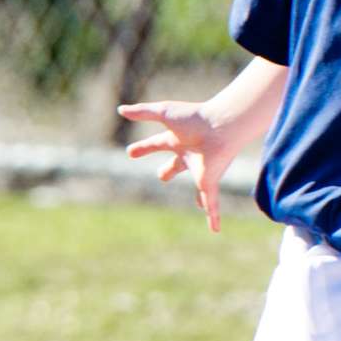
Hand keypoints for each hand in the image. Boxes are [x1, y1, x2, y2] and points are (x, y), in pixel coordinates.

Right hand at [118, 100, 240, 232]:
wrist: (221, 126)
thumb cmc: (194, 118)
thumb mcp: (163, 113)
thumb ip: (142, 112)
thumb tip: (120, 110)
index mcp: (177, 139)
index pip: (155, 144)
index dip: (143, 148)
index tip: (131, 153)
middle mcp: (190, 155)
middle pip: (176, 165)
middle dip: (168, 170)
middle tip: (162, 176)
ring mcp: (201, 170)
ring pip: (199, 188)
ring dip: (200, 196)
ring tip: (200, 205)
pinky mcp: (209, 182)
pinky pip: (211, 204)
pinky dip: (213, 217)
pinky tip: (215, 230)